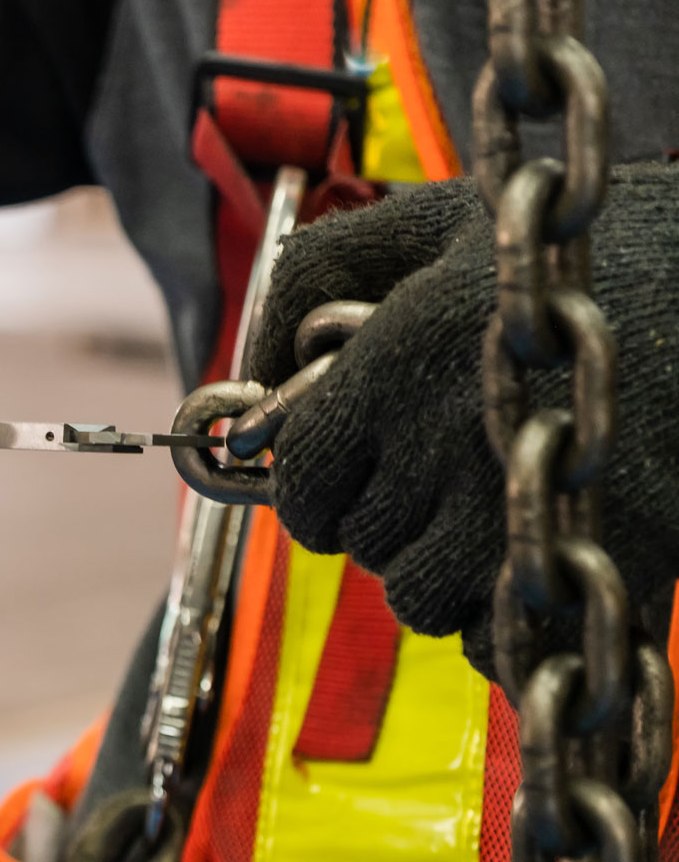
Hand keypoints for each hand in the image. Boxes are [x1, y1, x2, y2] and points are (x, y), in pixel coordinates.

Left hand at [248, 165, 678, 678]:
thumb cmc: (580, 247)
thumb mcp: (437, 219)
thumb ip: (316, 269)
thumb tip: (247, 364)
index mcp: (400, 363)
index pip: (302, 483)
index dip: (310, 489)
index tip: (336, 478)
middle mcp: (452, 444)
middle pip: (357, 545)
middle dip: (377, 519)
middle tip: (428, 478)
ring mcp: (530, 510)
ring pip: (419, 600)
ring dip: (436, 572)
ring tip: (485, 511)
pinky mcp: (613, 559)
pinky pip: (498, 642)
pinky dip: (503, 619)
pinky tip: (531, 557)